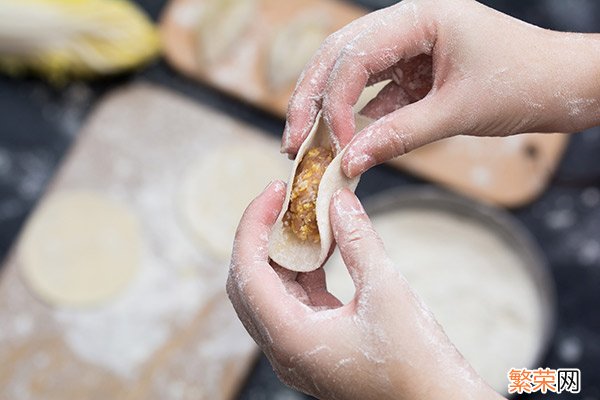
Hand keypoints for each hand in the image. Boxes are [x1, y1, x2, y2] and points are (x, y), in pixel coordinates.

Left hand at [227, 181, 502, 399]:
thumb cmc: (417, 361)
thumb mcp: (387, 292)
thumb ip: (358, 241)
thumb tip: (337, 199)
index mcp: (289, 338)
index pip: (248, 272)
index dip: (253, 225)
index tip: (273, 190)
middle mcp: (284, 347)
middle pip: (251, 282)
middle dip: (263, 236)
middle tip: (285, 199)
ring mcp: (299, 349)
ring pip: (273, 290)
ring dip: (286, 251)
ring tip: (307, 216)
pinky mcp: (316, 346)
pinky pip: (297, 300)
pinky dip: (305, 270)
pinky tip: (325, 246)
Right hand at [281, 0, 599, 177]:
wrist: (564, 86)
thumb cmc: (524, 83)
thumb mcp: (458, 111)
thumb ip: (400, 136)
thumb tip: (350, 164)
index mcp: (419, 15)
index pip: (356, 55)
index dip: (335, 102)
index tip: (334, 145)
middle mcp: (407, 25)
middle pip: (338, 57)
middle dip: (311, 100)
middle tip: (292, 141)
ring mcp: (408, 48)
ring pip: (349, 75)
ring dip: (326, 110)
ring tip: (304, 143)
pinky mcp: (413, 72)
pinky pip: (374, 95)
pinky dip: (358, 120)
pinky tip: (342, 145)